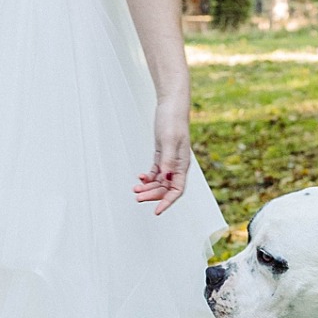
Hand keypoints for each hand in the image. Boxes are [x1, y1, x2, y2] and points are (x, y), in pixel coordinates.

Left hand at [135, 96, 190, 214]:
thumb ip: (168, 160)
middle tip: (137, 198)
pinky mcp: (162, 155)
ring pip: (159, 182)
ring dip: (148, 187)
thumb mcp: (168, 141)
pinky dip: (148, 178)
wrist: (171, 107)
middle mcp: (177, 166)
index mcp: (182, 164)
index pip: (177, 190)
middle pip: (166, 188)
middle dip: (152, 195)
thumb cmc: (172, 121)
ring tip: (135, 190)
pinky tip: (140, 178)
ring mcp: (170, 161)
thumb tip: (165, 177)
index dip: (167, 202)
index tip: (157, 210)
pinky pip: (155, 172)